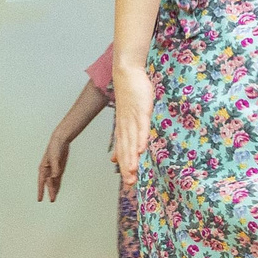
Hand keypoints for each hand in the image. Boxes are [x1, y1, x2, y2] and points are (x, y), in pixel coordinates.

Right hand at [36, 131, 71, 203]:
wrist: (60, 140)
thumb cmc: (55, 147)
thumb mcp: (54, 157)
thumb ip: (55, 168)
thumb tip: (55, 177)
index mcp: (43, 168)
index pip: (42, 182)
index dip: (41, 190)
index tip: (40, 199)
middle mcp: (47, 170)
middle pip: (48, 183)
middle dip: (50, 192)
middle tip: (52, 200)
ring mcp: (53, 170)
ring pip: (53, 182)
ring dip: (53, 190)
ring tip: (53, 198)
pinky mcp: (59, 168)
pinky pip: (58, 179)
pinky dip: (57, 185)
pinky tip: (57, 190)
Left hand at [109, 67, 154, 192]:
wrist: (126, 74)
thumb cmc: (129, 97)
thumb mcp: (125, 119)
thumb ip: (123, 139)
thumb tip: (115, 158)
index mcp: (122, 130)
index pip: (123, 153)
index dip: (125, 168)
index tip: (128, 184)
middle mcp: (126, 127)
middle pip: (127, 151)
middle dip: (128, 168)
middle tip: (130, 184)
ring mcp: (133, 119)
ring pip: (132, 141)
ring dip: (133, 157)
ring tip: (133, 171)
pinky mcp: (141, 110)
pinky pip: (141, 126)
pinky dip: (141, 137)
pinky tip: (142, 148)